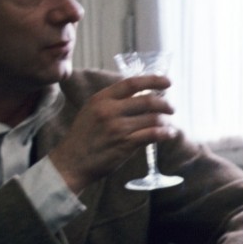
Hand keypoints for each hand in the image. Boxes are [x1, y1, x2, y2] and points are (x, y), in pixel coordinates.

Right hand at [48, 75, 172, 193]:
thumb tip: (139, 94)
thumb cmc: (83, 138)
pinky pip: (152, 135)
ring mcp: (117, 128)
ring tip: (169, 124)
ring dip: (166, 120)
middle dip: (165, 104)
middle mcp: (109, 110)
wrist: (71, 163)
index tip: (167, 82)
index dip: (153, 80)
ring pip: (152, 118)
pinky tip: (169, 134)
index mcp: (101, 99)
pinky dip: (165, 133)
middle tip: (172, 108)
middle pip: (147, 100)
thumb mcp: (91, 111)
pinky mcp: (124, 144)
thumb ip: (111, 101)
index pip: (132, 83)